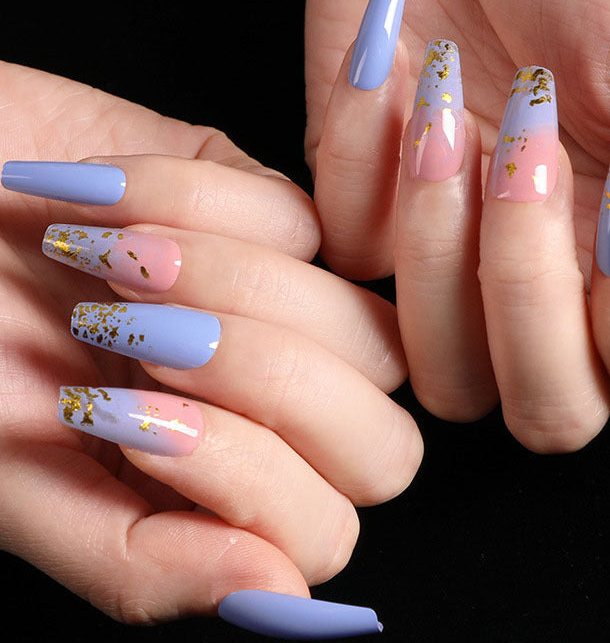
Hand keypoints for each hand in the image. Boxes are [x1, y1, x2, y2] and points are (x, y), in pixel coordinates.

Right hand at [0, 60, 421, 622]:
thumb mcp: (14, 474)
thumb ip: (137, 560)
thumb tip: (278, 599)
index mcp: (214, 492)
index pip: (323, 530)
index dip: (250, 480)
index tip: (128, 419)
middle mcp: (267, 411)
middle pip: (380, 439)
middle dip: (267, 380)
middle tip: (132, 332)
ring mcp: (285, 309)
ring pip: (363, 322)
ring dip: (226, 286)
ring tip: (101, 260)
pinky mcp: (270, 212)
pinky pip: (302, 220)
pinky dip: (194, 204)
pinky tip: (104, 202)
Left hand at [305, 0, 609, 450]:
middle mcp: (549, 284)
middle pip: (546, 412)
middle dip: (535, 301)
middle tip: (535, 154)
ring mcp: (449, 263)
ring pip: (443, 372)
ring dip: (444, 247)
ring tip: (453, 109)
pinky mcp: (362, 214)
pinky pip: (355, 255)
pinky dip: (364, 157)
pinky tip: (390, 69)